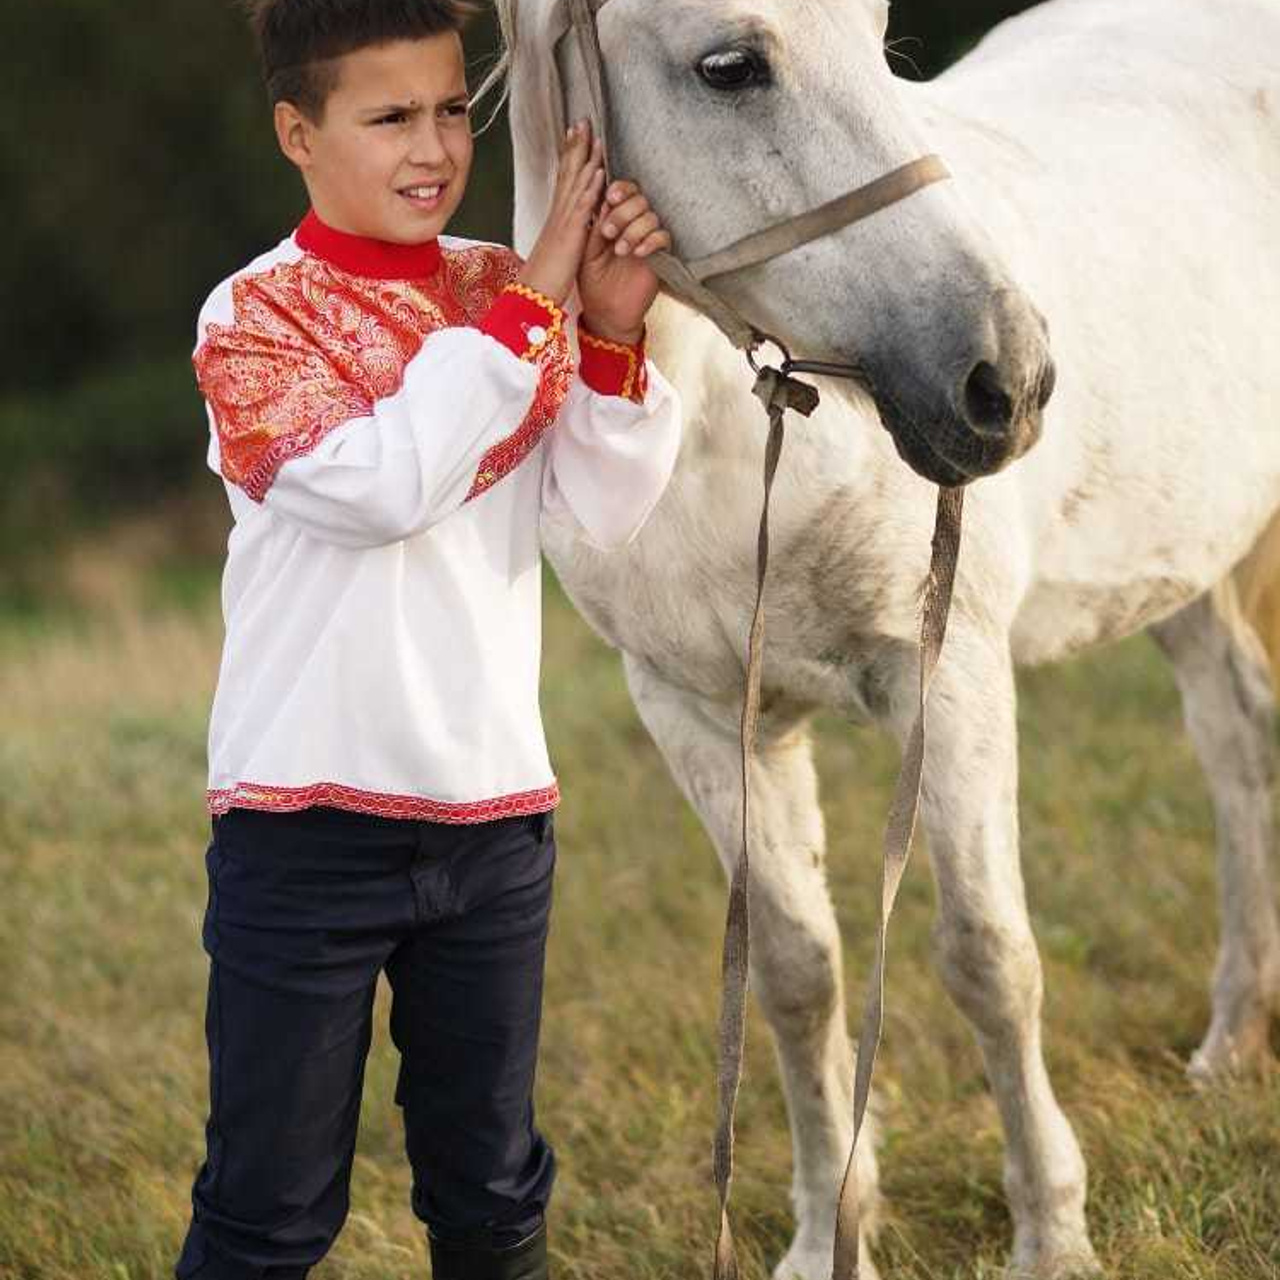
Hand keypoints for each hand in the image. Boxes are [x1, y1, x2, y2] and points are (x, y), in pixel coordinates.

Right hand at [518, 120, 605, 305]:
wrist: (532, 297)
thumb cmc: (544, 279)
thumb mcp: (557, 251)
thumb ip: (564, 235)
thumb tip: (568, 229)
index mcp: (556, 218)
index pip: (564, 180)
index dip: (570, 156)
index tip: (575, 135)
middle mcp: (558, 214)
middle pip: (568, 173)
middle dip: (576, 146)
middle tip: (583, 121)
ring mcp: (563, 222)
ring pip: (575, 183)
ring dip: (585, 158)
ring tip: (594, 136)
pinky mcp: (571, 235)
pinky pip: (582, 208)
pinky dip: (590, 187)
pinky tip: (599, 171)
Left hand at [578, 180, 671, 345]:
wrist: (605, 312)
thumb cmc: (593, 281)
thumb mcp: (586, 249)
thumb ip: (595, 224)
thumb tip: (604, 197)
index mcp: (614, 219)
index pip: (624, 192)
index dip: (620, 189)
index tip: (610, 197)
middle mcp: (632, 225)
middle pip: (640, 200)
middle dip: (623, 212)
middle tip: (608, 232)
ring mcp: (647, 240)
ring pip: (651, 217)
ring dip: (634, 230)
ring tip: (620, 250)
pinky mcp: (659, 257)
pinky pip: (664, 238)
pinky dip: (651, 241)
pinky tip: (638, 253)